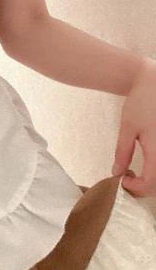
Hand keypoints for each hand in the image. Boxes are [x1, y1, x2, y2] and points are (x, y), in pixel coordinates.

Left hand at [112, 60, 155, 196]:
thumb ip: (122, 153)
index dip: (135, 188)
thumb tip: (116, 173)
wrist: (155, 82)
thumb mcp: (127, 128)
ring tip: (137, 171)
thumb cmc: (141, 102)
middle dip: (144, 187)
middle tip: (128, 177)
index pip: (150, 184)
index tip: (122, 179)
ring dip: (152, 181)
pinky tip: (149, 163)